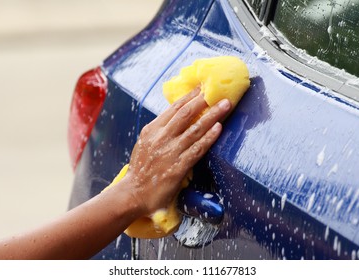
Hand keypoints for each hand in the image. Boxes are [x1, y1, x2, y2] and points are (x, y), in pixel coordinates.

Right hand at [123, 88, 230, 214]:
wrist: (133, 193)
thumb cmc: (141, 169)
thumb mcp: (145, 143)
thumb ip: (159, 131)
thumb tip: (176, 118)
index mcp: (152, 130)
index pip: (173, 108)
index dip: (189, 97)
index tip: (201, 88)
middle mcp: (161, 137)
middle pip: (186, 114)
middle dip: (203, 101)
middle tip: (217, 92)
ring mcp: (170, 152)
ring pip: (195, 129)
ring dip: (212, 115)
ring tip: (225, 105)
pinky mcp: (178, 167)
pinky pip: (197, 148)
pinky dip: (209, 137)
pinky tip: (219, 128)